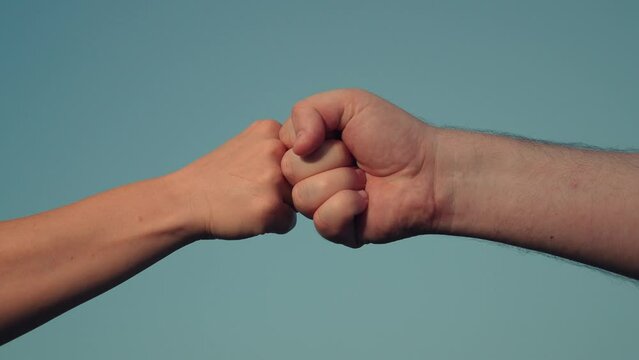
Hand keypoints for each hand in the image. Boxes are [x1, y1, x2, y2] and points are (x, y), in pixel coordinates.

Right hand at [169, 120, 295, 239]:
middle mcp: (275, 149)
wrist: (184, 200)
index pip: (305, 155)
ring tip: (249, 201)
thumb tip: (316, 161)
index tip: (258, 173)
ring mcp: (274, 178)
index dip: (286, 169)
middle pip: (307, 178)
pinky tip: (248, 215)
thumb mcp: (247, 145)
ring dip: (281, 207)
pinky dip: (272, 225)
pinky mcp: (271, 207)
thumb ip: (278, 148)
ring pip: (300, 201)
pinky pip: (289, 223)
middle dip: (287, 188)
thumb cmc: (217, 178)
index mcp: (271, 129)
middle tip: (252, 189)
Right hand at [280, 89, 440, 246]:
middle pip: (289, 170)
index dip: (308, 138)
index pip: (281, 145)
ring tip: (365, 179)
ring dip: (342, 181)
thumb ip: (308, 110)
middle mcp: (310, 177)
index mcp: (308, 149)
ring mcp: (321, 205)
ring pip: (303, 197)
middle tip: (357, 158)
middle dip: (330, 158)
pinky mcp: (337, 230)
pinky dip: (348, 205)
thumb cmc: (393, 134)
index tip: (339, 135)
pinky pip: (322, 221)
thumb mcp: (349, 103)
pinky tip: (367, 200)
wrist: (428, 168)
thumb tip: (294, 147)